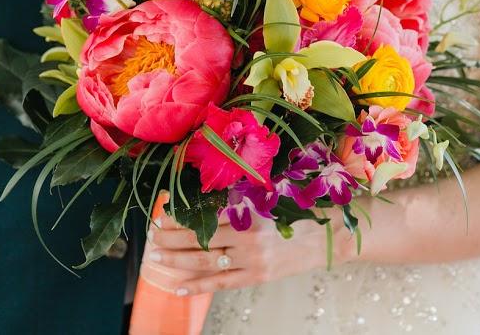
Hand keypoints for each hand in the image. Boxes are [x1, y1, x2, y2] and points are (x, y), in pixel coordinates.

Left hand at [140, 210, 355, 295]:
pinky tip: (176, 286)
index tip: (161, 213)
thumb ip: (241, 197)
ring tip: (155, 256)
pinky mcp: (256, 278)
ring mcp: (252, 263)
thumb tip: (206, 194)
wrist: (328, 238)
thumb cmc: (299, 210)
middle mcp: (249, 241)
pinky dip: (196, 286)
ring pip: (205, 263)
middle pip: (200, 241)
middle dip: (171, 238)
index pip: (206, 218)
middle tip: (151, 234)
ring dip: (176, 260)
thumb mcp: (270, 197)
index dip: (181, 218)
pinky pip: (220, 284)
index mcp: (252, 216)